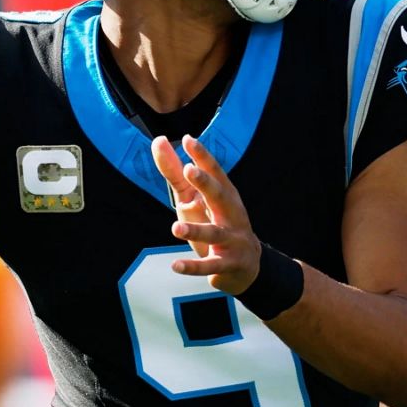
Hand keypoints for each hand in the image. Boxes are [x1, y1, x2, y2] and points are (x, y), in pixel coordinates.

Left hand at [151, 134, 261, 294]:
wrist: (248, 266)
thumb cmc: (217, 223)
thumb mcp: (195, 198)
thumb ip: (175, 173)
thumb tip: (158, 141)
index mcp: (225, 195)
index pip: (215, 172)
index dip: (202, 156)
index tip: (188, 140)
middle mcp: (231, 213)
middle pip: (219, 196)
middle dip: (206, 183)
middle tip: (188, 170)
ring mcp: (231, 239)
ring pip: (214, 233)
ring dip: (196, 230)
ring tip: (176, 228)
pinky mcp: (226, 264)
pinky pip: (209, 266)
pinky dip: (193, 266)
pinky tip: (176, 265)